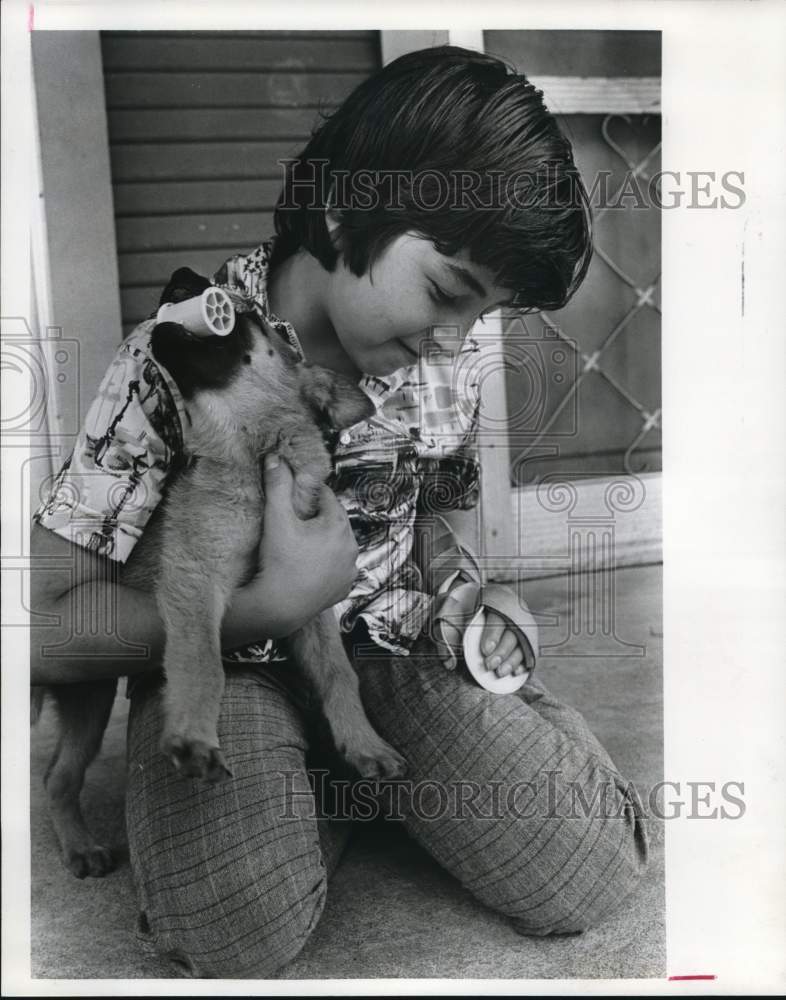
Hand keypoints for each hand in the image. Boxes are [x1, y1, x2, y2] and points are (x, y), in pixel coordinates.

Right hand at [245, 453, 359, 632]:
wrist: (279, 607)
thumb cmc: (278, 562)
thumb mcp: (276, 519)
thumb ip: (277, 486)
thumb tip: (275, 458)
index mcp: (338, 526)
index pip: (327, 497)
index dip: (310, 493)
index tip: (297, 495)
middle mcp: (350, 547)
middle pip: (335, 520)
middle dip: (319, 516)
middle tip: (298, 518)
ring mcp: (349, 570)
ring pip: (339, 544)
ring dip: (326, 540)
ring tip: (304, 541)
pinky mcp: (344, 588)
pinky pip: (339, 568)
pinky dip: (329, 564)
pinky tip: (312, 564)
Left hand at [433, 584, 534, 676]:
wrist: (471, 603)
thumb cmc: (459, 613)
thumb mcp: (448, 618)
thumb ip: (446, 637)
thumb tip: (449, 663)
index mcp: (494, 599)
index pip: (497, 617)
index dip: (493, 634)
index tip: (485, 650)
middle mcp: (512, 610)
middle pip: (513, 631)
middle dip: (502, 651)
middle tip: (490, 665)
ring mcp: (521, 623)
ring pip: (523, 642)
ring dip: (513, 659)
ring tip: (500, 672)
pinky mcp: (526, 636)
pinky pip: (530, 649)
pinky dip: (524, 661)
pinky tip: (517, 672)